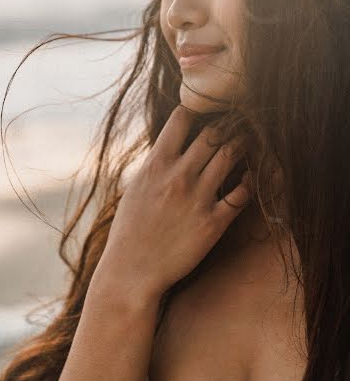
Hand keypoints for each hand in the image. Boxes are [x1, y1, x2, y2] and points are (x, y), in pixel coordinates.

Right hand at [98, 105, 252, 301]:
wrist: (132, 271)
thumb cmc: (130, 229)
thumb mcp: (136, 187)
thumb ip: (156, 163)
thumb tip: (172, 144)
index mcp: (156, 164)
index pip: (182, 118)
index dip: (197, 109)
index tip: (207, 111)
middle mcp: (178, 176)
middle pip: (213, 133)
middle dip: (227, 124)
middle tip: (237, 123)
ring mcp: (197, 198)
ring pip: (231, 155)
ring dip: (242, 145)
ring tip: (248, 142)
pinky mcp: (213, 223)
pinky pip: (242, 194)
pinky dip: (249, 182)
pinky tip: (250, 179)